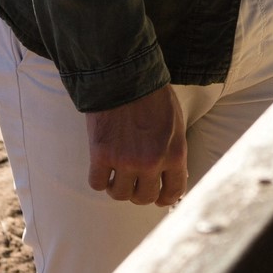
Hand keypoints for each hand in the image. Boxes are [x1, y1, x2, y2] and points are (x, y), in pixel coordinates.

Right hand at [86, 84, 186, 207]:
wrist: (124, 75)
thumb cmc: (152, 95)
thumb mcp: (175, 123)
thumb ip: (173, 150)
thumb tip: (171, 174)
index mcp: (175, 153)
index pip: (174, 191)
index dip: (165, 197)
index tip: (158, 196)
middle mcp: (152, 162)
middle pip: (144, 198)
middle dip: (139, 192)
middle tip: (134, 182)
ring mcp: (126, 161)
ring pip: (120, 195)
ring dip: (117, 188)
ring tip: (116, 175)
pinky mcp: (101, 155)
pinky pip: (97, 183)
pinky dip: (99, 179)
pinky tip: (101, 167)